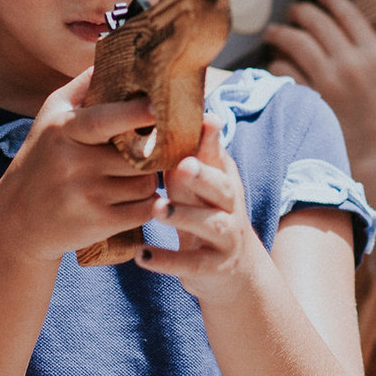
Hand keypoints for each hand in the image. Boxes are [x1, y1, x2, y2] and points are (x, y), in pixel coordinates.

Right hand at [0, 68, 159, 263]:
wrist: (16, 221)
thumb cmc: (42, 160)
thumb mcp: (51, 116)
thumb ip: (84, 86)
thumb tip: (117, 49)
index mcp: (64, 130)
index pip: (103, 119)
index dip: (133, 113)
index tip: (158, 106)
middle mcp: (72, 163)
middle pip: (137, 154)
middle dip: (151, 152)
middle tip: (151, 149)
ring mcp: (85, 195)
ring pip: (145, 182)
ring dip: (147, 179)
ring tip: (128, 177)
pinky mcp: (97, 223)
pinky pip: (143, 209)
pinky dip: (147, 204)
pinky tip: (133, 200)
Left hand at [136, 117, 264, 301]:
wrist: (233, 270)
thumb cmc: (205, 212)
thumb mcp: (204, 182)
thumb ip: (196, 150)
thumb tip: (186, 105)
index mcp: (223, 180)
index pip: (220, 156)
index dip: (213, 140)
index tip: (206, 119)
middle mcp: (229, 206)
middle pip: (222, 188)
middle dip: (204, 177)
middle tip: (182, 165)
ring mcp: (224, 238)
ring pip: (210, 225)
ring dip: (184, 216)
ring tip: (158, 208)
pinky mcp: (212, 267)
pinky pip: (190, 264)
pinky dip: (167, 261)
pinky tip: (141, 255)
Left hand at [261, 0, 375, 169]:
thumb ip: (365, 62)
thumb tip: (339, 44)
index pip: (348, 14)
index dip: (332, 0)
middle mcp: (351, 62)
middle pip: (317, 22)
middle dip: (301, 12)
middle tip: (292, 11)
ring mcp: (328, 81)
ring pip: (295, 42)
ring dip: (281, 33)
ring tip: (274, 32)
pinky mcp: (309, 99)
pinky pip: (284, 71)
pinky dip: (278, 64)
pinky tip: (276, 64)